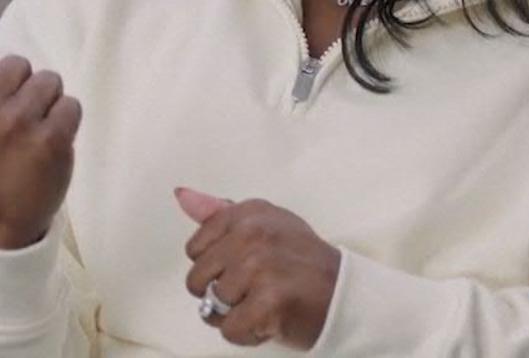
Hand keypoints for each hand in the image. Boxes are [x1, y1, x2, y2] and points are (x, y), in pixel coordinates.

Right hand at [0, 37, 81, 249]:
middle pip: (20, 64)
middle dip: (19, 91)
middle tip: (9, 130)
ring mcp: (16, 125)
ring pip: (49, 80)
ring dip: (46, 105)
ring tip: (28, 137)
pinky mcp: (51, 141)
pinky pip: (71, 105)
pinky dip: (66, 123)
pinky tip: (47, 147)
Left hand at [177, 187, 340, 349]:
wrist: (347, 293)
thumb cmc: (302, 262)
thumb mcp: (263, 223)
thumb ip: (218, 213)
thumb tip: (181, 195)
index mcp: (248, 212)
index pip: (195, 249)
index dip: (216, 267)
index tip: (244, 267)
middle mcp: (253, 233)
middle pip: (198, 279)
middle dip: (220, 293)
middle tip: (254, 290)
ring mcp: (261, 266)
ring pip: (213, 304)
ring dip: (234, 314)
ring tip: (262, 304)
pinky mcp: (271, 300)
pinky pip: (230, 328)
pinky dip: (246, 334)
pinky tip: (267, 321)